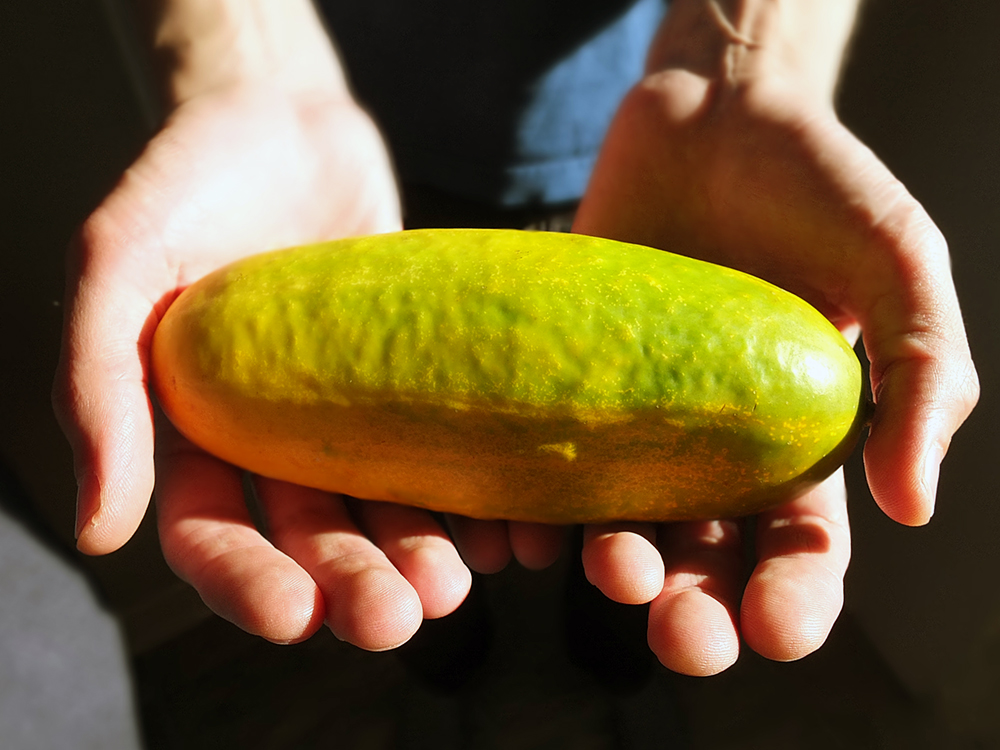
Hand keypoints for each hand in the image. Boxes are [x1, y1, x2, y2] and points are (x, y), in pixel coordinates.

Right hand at [52, 82, 477, 648]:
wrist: (285, 117)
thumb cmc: (190, 180)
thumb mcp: (121, 264)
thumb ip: (100, 387)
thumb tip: (100, 531)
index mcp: (195, 434)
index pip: (213, 536)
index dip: (248, 583)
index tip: (296, 614)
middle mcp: (277, 438)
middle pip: (315, 538)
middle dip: (355, 583)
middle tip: (401, 616)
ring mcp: (353, 413)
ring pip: (391, 508)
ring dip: (424, 556)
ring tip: (461, 581)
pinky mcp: (420, 380)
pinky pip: (450, 447)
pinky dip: (482, 495)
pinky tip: (515, 527)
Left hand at [571, 58, 977, 671]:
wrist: (710, 118)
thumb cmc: (817, 184)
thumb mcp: (900, 264)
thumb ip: (921, 376)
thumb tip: (912, 507)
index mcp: (800, 444)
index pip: (804, 548)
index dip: (797, 598)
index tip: (778, 629)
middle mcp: (713, 450)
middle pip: (707, 560)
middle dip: (699, 611)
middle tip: (682, 635)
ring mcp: (637, 422)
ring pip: (624, 525)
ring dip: (618, 569)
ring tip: (614, 572)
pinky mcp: (571, 386)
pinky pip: (549, 463)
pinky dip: (536, 510)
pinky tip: (527, 535)